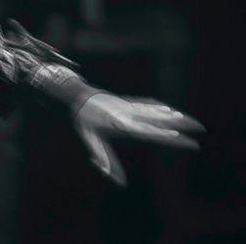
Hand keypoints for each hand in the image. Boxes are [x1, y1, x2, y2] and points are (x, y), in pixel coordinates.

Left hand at [74, 93, 204, 185]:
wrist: (79, 96)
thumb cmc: (84, 121)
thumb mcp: (90, 140)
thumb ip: (104, 159)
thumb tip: (117, 181)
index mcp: (121, 124)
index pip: (146, 131)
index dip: (162, 134)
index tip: (178, 137)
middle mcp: (129, 114)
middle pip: (158, 120)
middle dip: (180, 125)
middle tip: (200, 130)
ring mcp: (130, 106)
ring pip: (157, 111)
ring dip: (176, 116)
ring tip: (193, 122)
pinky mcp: (129, 102)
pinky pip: (149, 104)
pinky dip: (162, 108)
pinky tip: (172, 111)